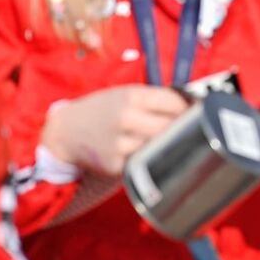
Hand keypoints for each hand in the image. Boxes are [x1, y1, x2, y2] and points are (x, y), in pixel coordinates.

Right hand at [40, 85, 188, 176]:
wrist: (66, 131)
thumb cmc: (104, 109)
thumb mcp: (126, 94)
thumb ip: (155, 98)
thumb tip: (191, 105)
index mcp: (131, 96)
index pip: (174, 103)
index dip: (187, 108)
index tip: (193, 112)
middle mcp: (126, 119)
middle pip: (170, 127)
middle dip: (180, 128)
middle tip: (185, 129)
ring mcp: (120, 144)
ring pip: (159, 147)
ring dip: (165, 145)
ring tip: (164, 141)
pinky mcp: (116, 166)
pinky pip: (143, 162)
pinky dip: (147, 158)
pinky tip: (142, 152)